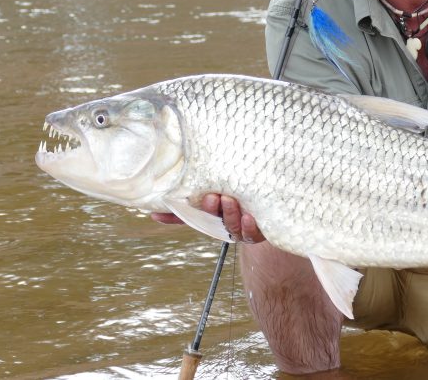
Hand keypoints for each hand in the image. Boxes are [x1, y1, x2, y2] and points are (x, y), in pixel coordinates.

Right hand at [151, 194, 265, 242]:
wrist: (274, 206)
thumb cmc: (241, 197)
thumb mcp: (218, 195)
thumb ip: (194, 202)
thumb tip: (153, 210)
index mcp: (212, 216)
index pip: (191, 216)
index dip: (174, 217)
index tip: (160, 212)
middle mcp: (225, 224)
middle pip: (214, 220)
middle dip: (211, 209)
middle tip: (211, 196)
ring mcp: (242, 228)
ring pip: (233, 225)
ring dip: (229, 213)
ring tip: (228, 199)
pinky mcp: (261, 231)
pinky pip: (253, 233)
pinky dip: (250, 226)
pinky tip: (248, 216)